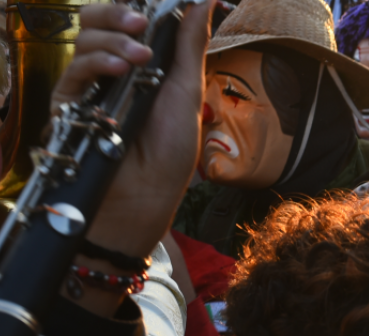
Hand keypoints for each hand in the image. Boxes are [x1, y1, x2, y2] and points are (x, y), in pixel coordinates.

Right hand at [52, 1, 213, 259]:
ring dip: (113, 40)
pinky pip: (74, 69)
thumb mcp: (188, 90)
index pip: (128, 20)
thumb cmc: (172, 150)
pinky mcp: (70, 103)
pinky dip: (97, 61)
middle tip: (141, 21)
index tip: (152, 7)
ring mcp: (90, 85)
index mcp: (142, 64)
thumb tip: (207, 1)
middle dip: (118, 12)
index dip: (135, 6)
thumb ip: (189, 43)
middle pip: (98, 20)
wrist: (148, 193)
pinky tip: (117, 68)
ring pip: (85, 39)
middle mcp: (113, 70)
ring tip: (139, 58)